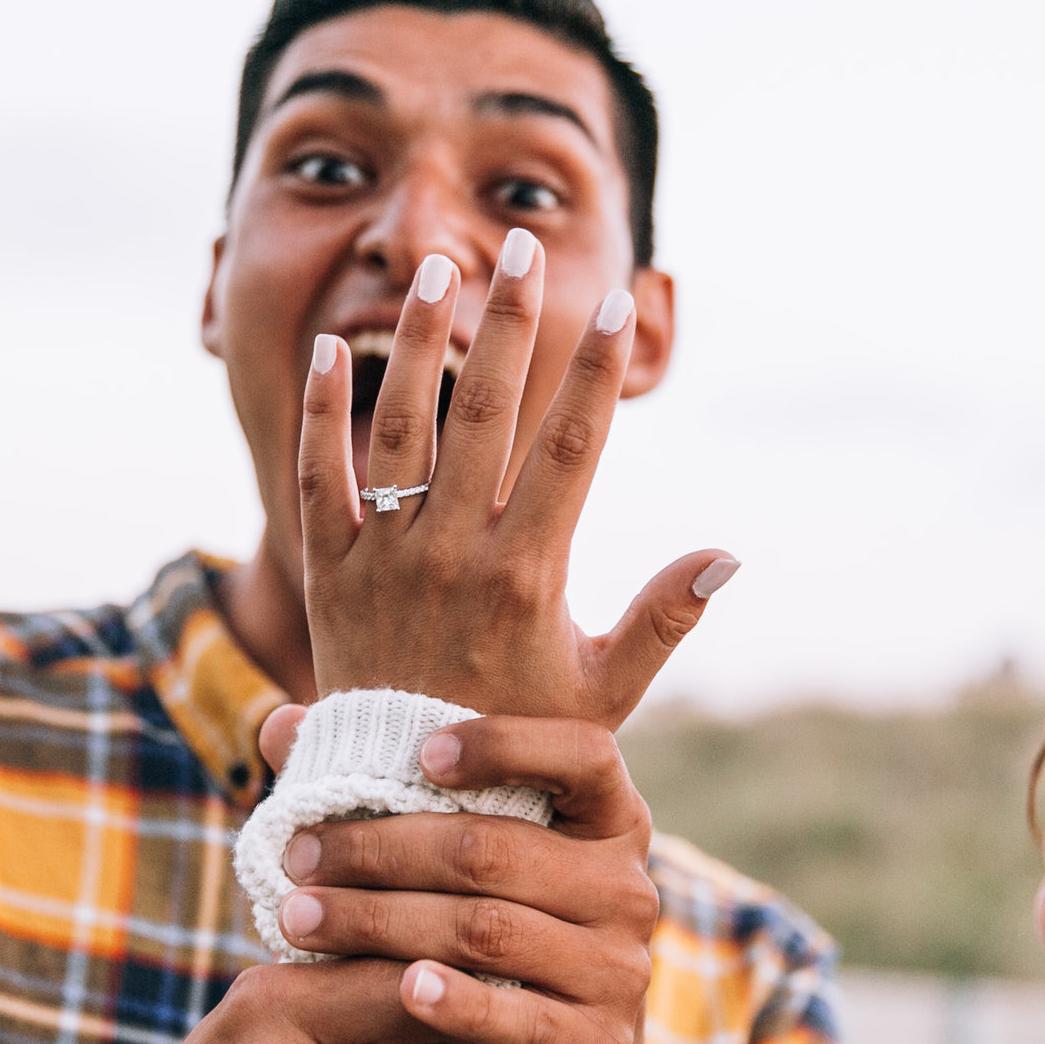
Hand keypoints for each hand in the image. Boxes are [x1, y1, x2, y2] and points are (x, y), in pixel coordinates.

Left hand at [260, 707, 665, 1043]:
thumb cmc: (496, 947)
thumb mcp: (465, 870)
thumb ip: (386, 792)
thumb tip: (283, 725)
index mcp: (609, 823)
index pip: (583, 753)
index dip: (508, 744)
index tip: (421, 754)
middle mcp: (626, 888)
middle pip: (493, 850)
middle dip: (379, 850)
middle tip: (296, 857)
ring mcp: (618, 968)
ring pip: (487, 929)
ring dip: (381, 922)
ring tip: (299, 920)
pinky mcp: (599, 1043)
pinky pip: (518, 1015)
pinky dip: (456, 1001)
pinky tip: (402, 988)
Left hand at [299, 235, 736, 728]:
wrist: (402, 797)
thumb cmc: (516, 747)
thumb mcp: (602, 692)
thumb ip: (663, 619)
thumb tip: (728, 554)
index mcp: (526, 573)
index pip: (570, 447)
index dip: (595, 372)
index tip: (616, 303)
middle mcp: (451, 552)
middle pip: (484, 411)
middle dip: (508, 321)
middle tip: (522, 245)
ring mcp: (384, 557)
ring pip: (400, 426)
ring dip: (415, 340)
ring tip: (438, 269)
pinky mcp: (328, 570)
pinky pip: (316, 477)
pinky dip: (320, 413)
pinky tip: (328, 350)